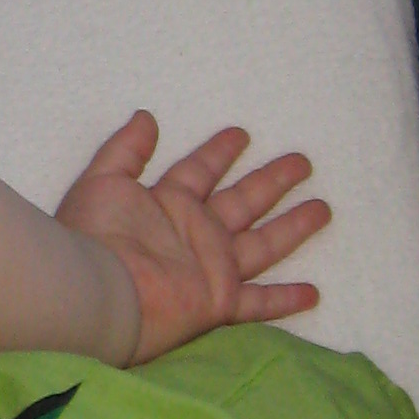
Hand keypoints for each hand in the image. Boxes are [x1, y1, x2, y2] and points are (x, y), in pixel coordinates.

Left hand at [55, 114, 328, 364]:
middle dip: (272, 181)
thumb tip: (147, 117)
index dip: (220, 151)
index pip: (201, 170)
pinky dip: (285, 299)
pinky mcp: (218, 301)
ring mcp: (211, 267)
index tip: (242, 133)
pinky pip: (259, 301)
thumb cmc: (95, 236)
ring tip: (323, 207)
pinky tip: (313, 292)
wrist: (95, 292)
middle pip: (244, 201)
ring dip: (293, 227)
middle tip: (303, 161)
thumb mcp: (102, 181)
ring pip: (263, 243)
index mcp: (168, 204)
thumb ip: (125, 150)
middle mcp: (195, 233)